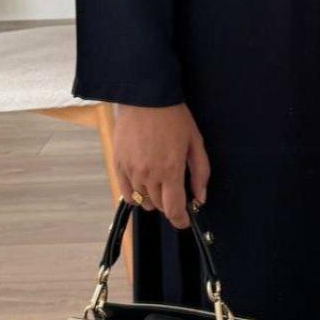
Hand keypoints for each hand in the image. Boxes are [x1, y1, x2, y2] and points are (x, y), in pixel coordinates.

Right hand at [113, 103, 209, 229]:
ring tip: (160, 182)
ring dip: (154, 198)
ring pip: (144, 200)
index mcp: (170, 171)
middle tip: (177, 191)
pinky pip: (126, 193)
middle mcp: (149, 175)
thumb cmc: (174, 117)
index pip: (174, 209)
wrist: (145, 97)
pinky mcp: (118, 165)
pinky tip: (144, 186)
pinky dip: (136, 195)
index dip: (181, 220)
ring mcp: (131, 171)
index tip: (184, 221)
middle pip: (160, 206)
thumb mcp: (195, 142)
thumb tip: (199, 198)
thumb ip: (200, 173)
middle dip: (170, 203)